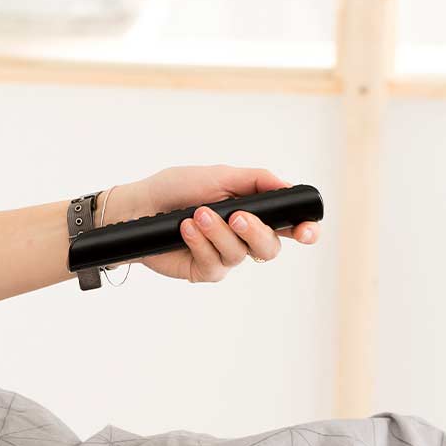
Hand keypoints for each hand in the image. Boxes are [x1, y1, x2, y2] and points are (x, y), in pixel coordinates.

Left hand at [106, 165, 320, 283]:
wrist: (138, 206)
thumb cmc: (176, 188)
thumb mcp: (218, 175)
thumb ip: (255, 180)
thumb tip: (287, 185)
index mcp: (253, 211)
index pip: (288, 225)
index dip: (305, 231)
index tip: (307, 231)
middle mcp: (242, 237)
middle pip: (270, 247)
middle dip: (257, 232)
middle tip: (238, 216)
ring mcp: (224, 255)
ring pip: (240, 255)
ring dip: (219, 233)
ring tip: (197, 214)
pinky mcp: (203, 270)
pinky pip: (214, 263)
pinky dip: (200, 243)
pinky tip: (185, 229)